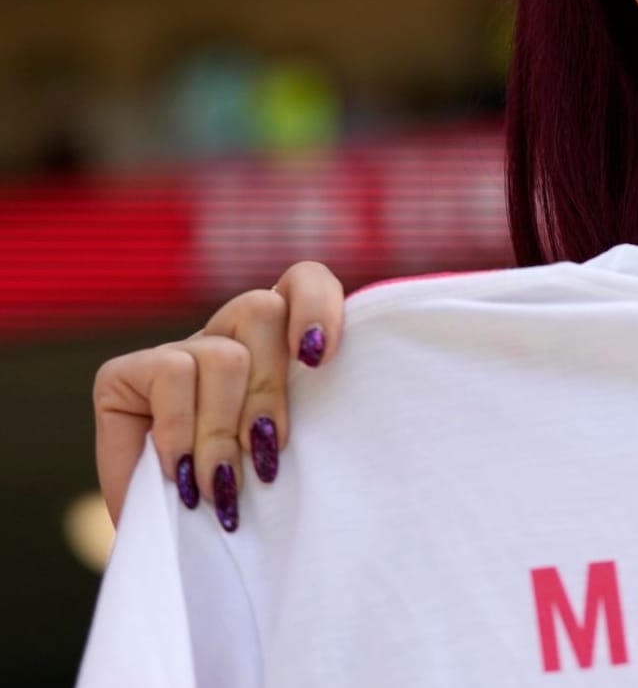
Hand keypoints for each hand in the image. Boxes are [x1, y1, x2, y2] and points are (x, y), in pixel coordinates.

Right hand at [92, 262, 346, 527]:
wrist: (176, 544)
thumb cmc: (248, 499)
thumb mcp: (286, 455)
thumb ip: (304, 418)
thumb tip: (325, 404)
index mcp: (278, 343)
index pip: (302, 281)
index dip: (316, 305)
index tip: (320, 358)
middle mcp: (227, 337)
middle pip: (262, 310)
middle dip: (268, 393)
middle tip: (264, 459)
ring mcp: (176, 351)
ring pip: (223, 353)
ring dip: (224, 426)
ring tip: (220, 482)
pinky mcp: (124, 373)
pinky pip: (170, 374)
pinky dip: (180, 430)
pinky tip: (180, 473)